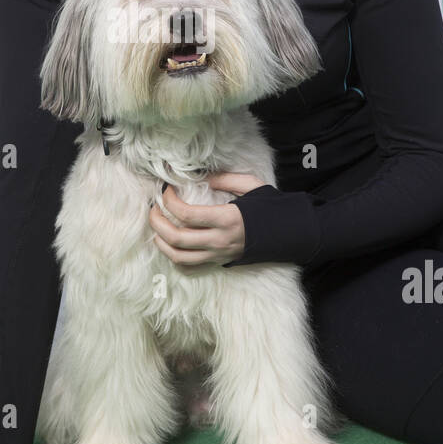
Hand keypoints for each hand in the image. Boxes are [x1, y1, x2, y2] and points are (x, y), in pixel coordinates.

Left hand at [149, 172, 268, 267]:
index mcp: (227, 219)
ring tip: (156, 226)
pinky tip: (169, 244)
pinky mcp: (219, 263)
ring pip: (178, 257)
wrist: (289, 235)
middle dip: (157, 222)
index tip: (166, 190)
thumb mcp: (252, 185)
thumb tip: (199, 176)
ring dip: (161, 242)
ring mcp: (218, 255)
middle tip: (153, 207)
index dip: (170, 201)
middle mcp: (220, 241)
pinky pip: (189, 267)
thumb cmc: (271, 208)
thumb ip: (224, 179)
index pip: (187, 215)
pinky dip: (173, 258)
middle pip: (176, 238)